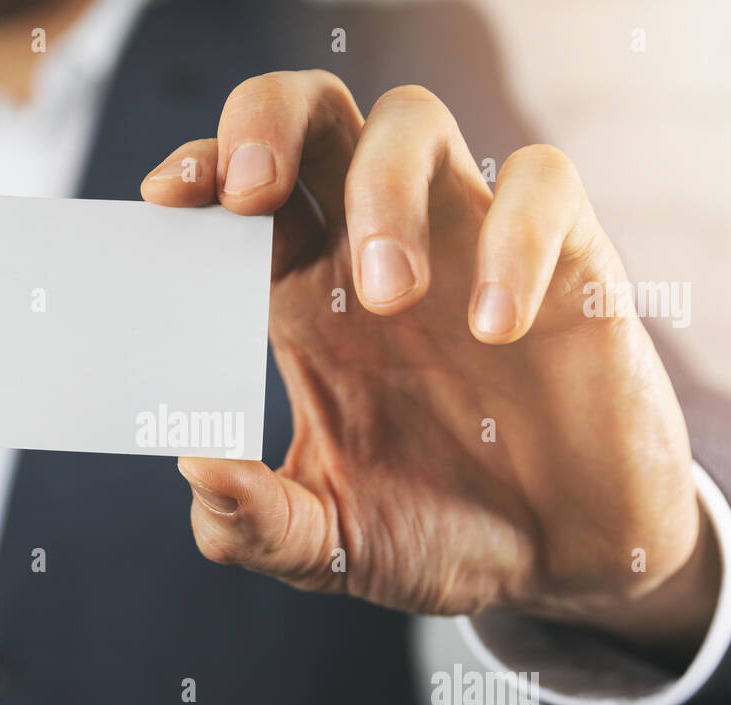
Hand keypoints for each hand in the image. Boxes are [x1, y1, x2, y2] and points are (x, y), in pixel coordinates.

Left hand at [142, 72, 719, 661]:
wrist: (564, 563)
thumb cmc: (441, 534)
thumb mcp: (333, 547)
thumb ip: (259, 524)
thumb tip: (195, 468)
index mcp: (306, 302)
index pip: (238, 198)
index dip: (198, 172)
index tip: (164, 200)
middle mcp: (375, 253)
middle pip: (310, 115)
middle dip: (266, 123)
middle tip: (250, 194)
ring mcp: (468, 244)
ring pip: (411, 123)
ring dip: (384, 186)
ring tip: (390, 297)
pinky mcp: (566, 259)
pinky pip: (541, 185)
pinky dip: (514, 237)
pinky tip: (496, 330)